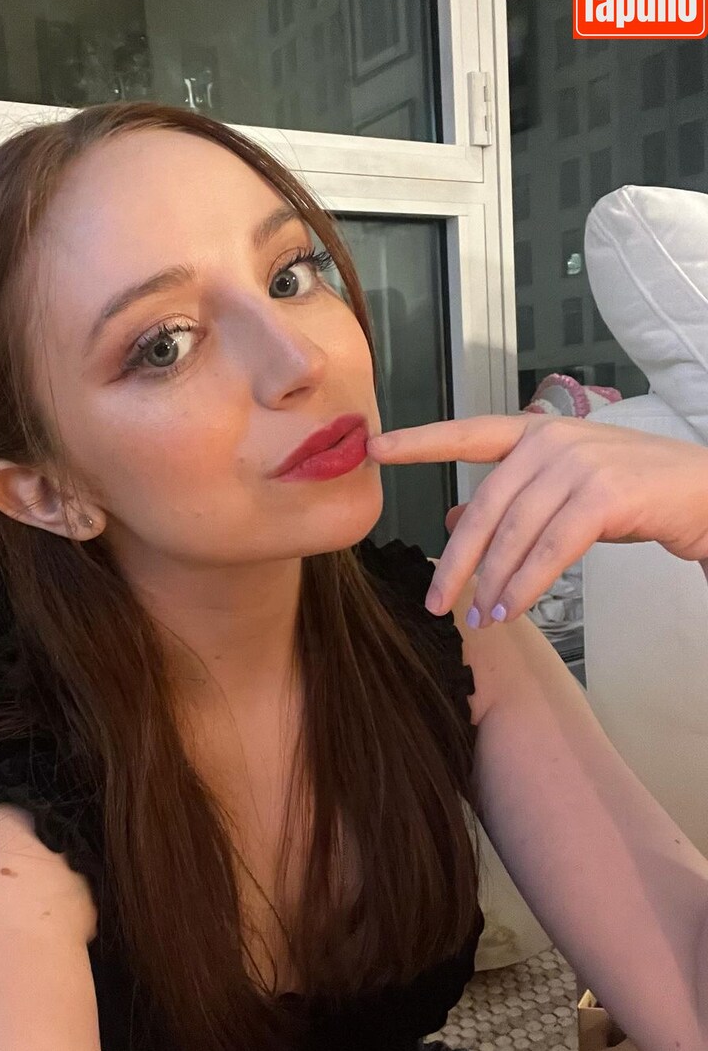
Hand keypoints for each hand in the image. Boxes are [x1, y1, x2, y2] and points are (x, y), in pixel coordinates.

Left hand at [367, 415, 707, 627]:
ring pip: (512, 535)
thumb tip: (452, 519)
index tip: (375, 448)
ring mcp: (577, 464)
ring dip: (491, 585)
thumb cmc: (627, 491)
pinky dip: (524, 587)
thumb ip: (508, 500)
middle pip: (483, 508)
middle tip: (435, 602)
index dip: (419, 441)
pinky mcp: (602, 497)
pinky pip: (547, 552)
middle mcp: (549, 440)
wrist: (703, 492)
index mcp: (532, 431)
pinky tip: (510, 610)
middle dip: (455, 561)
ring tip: (480, 619)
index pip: (466, 433)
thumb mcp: (559, 489)